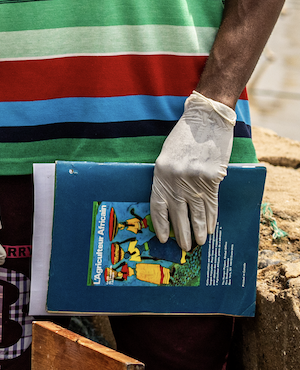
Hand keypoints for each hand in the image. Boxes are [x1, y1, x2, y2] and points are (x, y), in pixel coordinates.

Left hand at [151, 91, 235, 252]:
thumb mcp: (167, 156)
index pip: (158, 205)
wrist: (206, 120)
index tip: (163, 238)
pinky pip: (211, 204)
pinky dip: (211, 218)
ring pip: (196, 212)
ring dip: (198, 230)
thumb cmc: (184, 137)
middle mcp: (175, 179)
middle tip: (185, 248)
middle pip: (177, 213)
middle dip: (181, 233)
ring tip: (199, 244)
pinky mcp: (211, 179)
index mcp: (160, 173)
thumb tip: (172, 201)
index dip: (161, 224)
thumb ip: (167, 176)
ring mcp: (194, 180)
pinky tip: (211, 229)